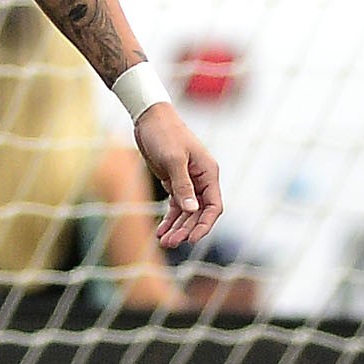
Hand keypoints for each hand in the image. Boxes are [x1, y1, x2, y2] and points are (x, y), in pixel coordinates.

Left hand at [134, 105, 223, 249]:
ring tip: (164, 242)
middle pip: (199, 213)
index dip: (204, 225)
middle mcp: (202, 180)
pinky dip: (169, 219)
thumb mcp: (173, 159)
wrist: (149, 119)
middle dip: (186, 229)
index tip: (191, 239)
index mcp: (208, 173)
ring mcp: (188, 182)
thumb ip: (182, 185)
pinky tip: (161, 231)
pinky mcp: (174, 182)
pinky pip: (176, 206)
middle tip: (170, 244)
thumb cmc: (165, 134)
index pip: (213, 206)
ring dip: (177, 227)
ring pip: (187, 212)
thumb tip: (192, 210)